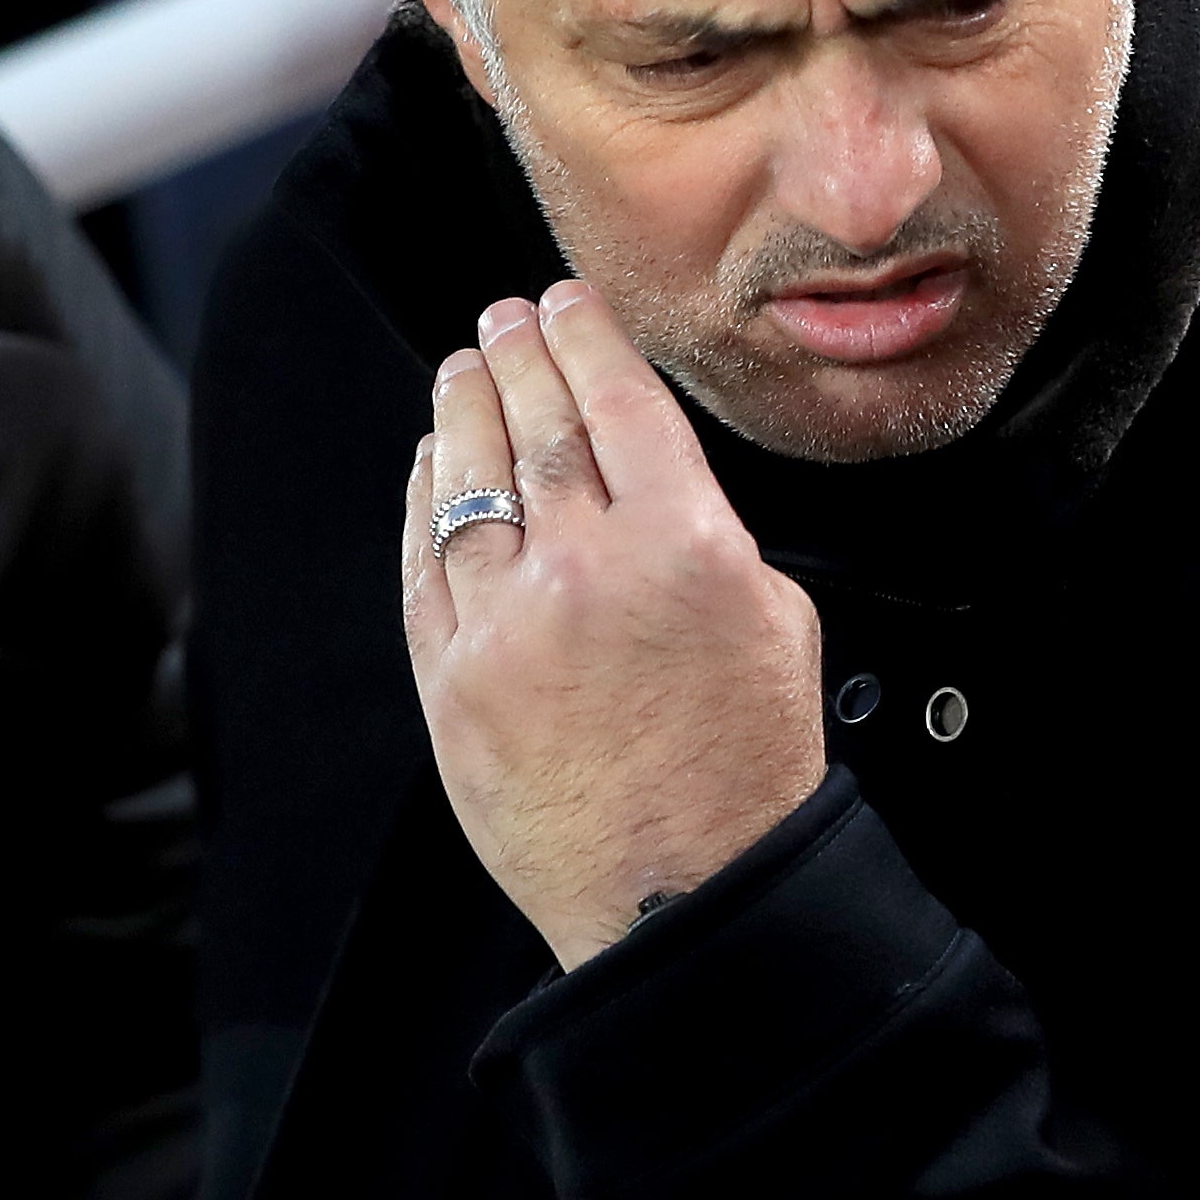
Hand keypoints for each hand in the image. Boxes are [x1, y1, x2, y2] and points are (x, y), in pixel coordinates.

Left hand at [404, 282, 827, 968]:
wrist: (681, 895)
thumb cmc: (744, 773)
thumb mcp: (777, 624)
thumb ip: (711, 538)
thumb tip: (649, 488)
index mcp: (683, 546)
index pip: (619, 403)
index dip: (586, 339)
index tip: (565, 304)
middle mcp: (585, 569)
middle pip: (537, 428)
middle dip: (515, 358)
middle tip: (502, 319)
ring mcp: (506, 625)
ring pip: (469, 486)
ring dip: (462, 415)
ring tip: (462, 373)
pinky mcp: (451, 682)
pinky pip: (424, 567)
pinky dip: (423, 504)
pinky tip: (428, 469)